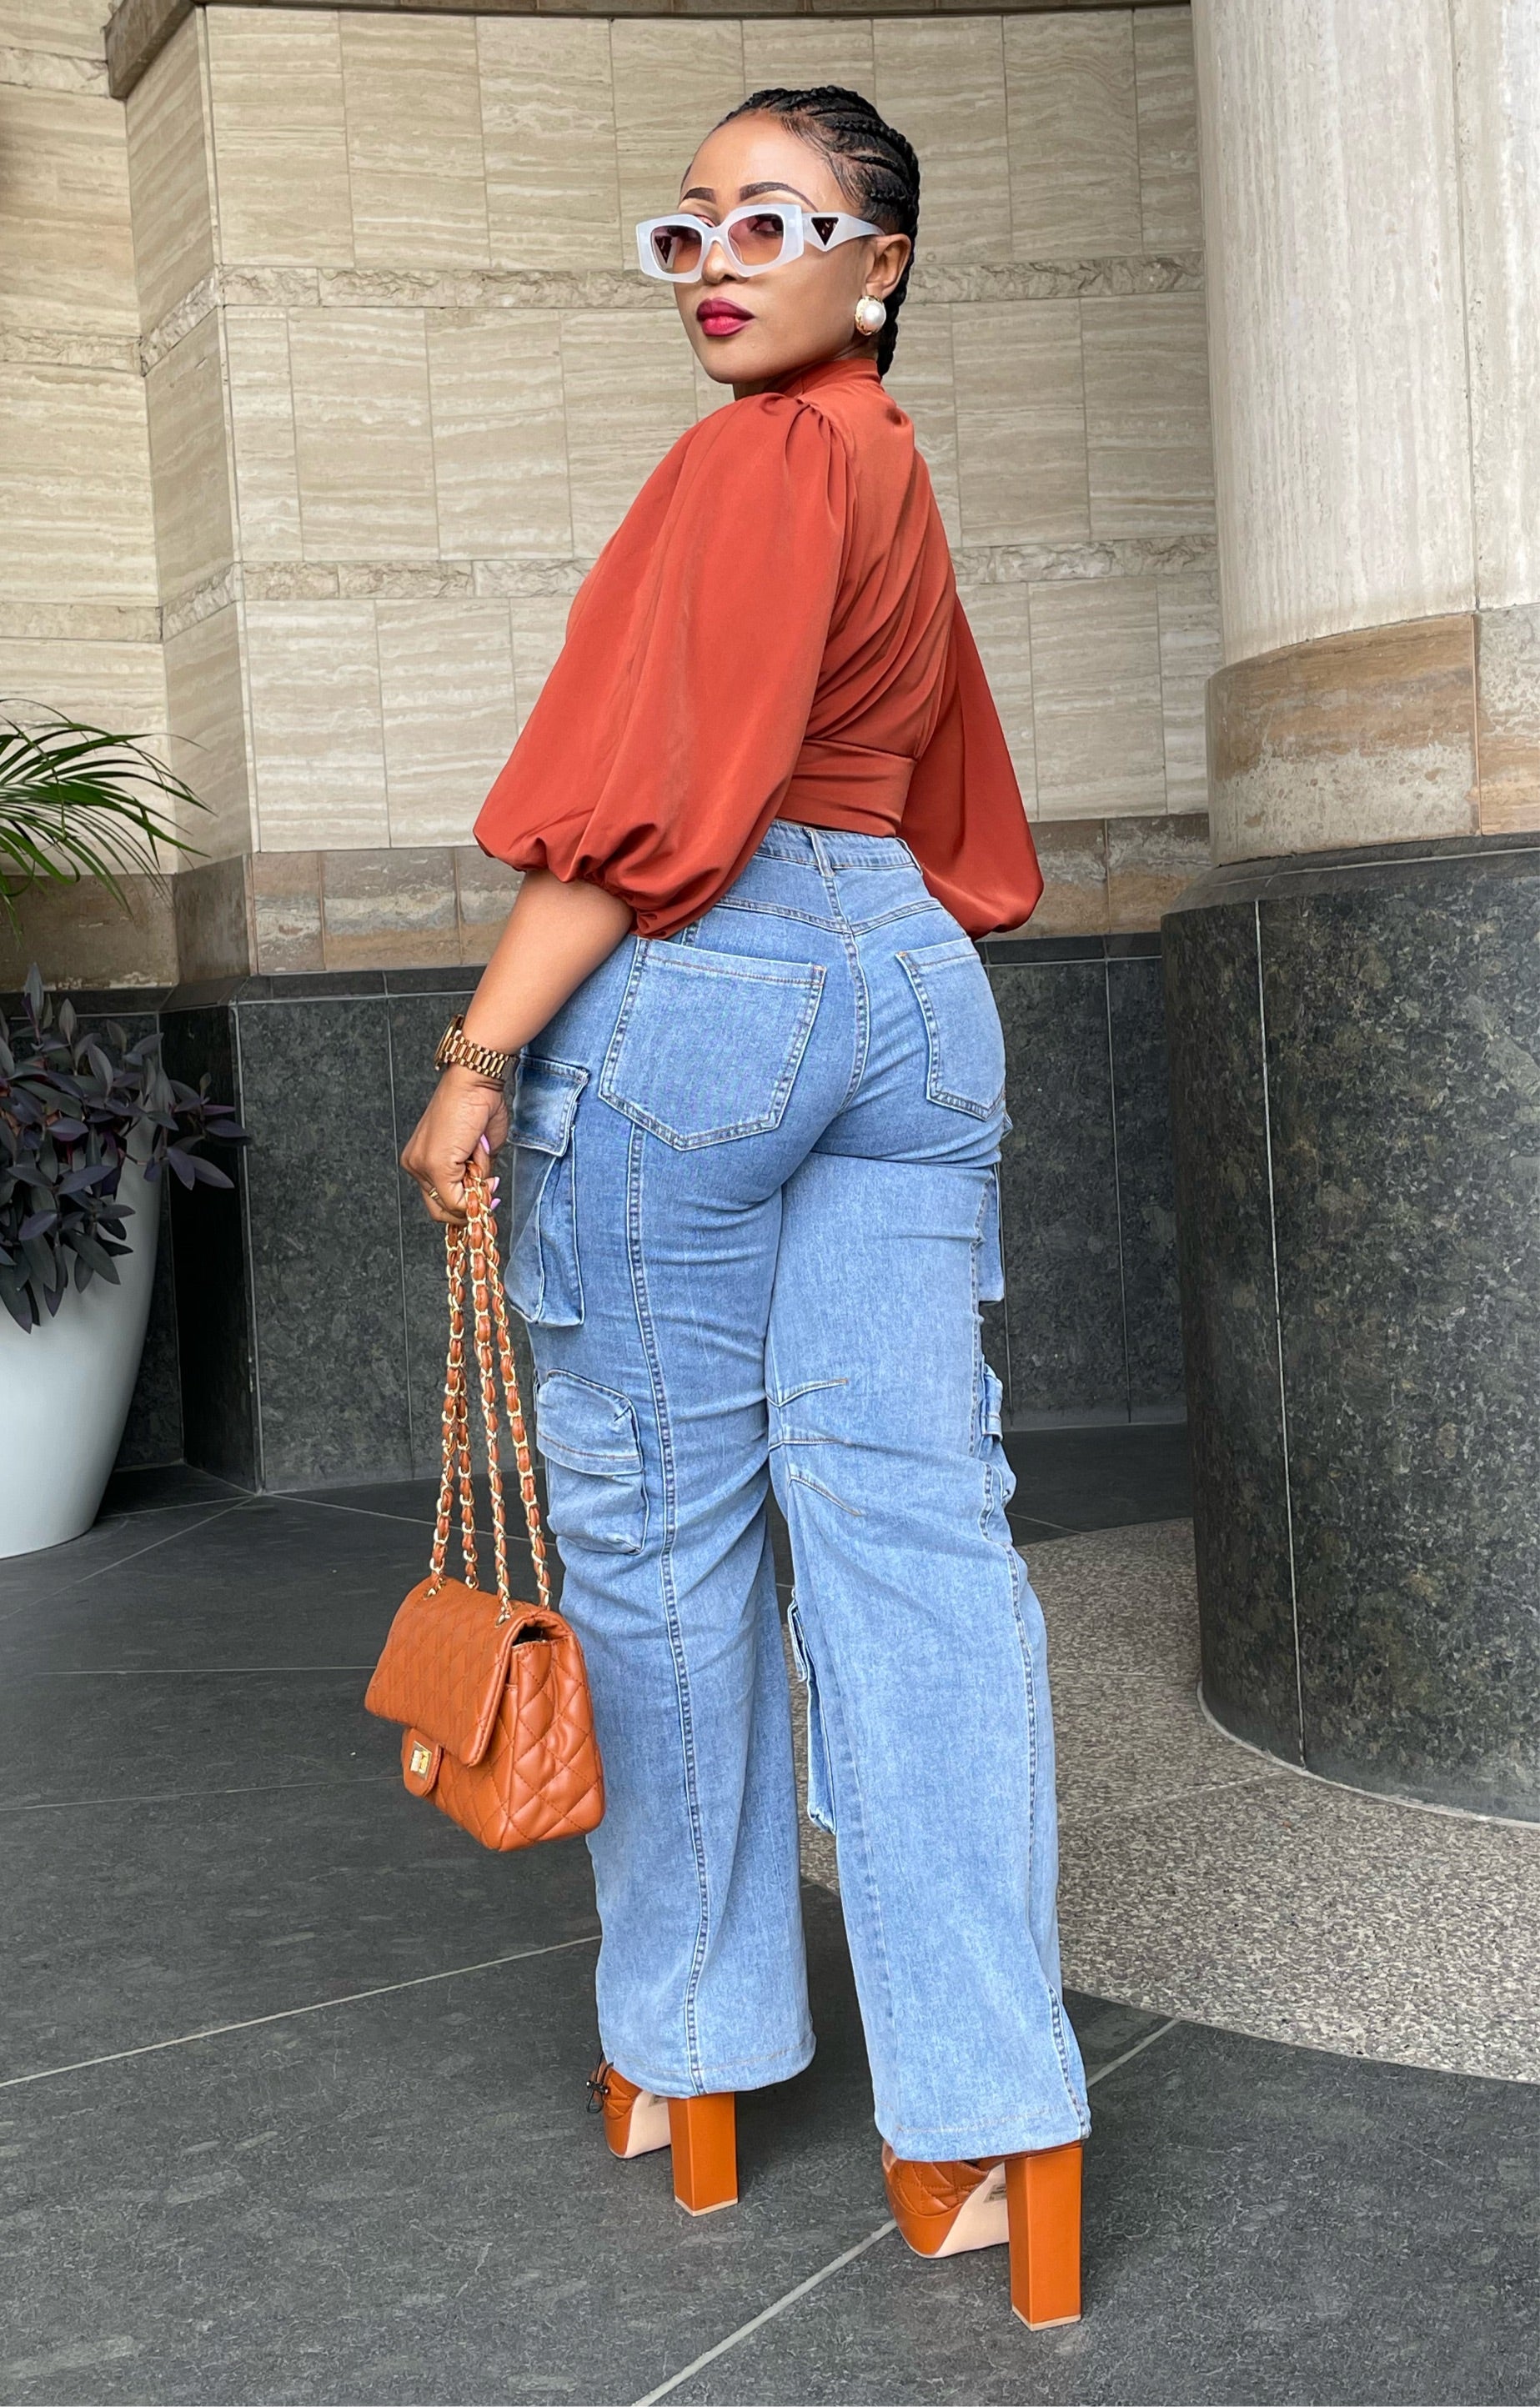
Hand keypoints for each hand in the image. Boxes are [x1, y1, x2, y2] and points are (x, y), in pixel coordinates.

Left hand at [401, 1067, 509, 1223]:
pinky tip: (478, 1148)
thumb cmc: (478, 1107)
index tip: (488, 1195)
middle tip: (489, 1188)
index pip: (438, 1203)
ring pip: (452, 1206)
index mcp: (420, 1160)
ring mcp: (421, 1167)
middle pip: (440, 1212)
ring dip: (477, 1186)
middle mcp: (415, 1165)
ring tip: (479, 1151)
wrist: (473, 1081)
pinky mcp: (434, 1166)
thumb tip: (481, 1198)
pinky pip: (460, 1196)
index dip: (466, 1206)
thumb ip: (474, 1178)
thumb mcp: (477, 1154)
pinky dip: (479, 1177)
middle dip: (470, 1204)